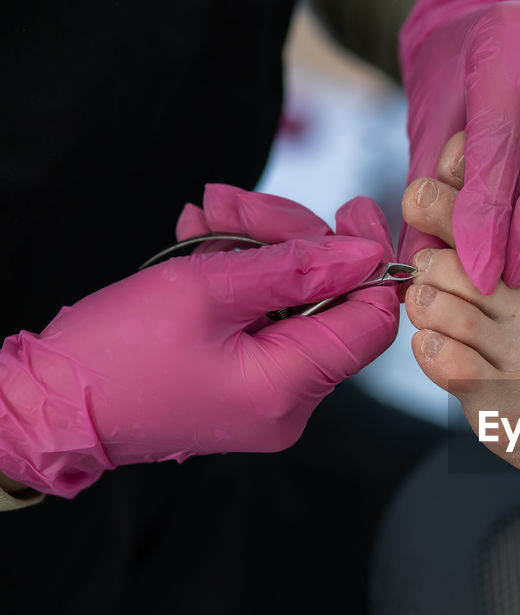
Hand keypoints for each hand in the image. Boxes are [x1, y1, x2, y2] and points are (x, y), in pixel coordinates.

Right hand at [0, 188, 398, 498]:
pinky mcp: (244, 385)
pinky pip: (264, 320)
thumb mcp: (204, 289)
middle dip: (289, 240)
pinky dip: (240, 277)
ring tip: (204, 219)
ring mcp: (267, 397)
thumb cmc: (112, 353)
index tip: (351, 211)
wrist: (48, 406)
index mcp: (287, 388)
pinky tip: (202, 242)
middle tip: (232, 204)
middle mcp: (289, 403)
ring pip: (295, 303)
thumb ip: (294, 266)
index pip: (371, 322)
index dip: (369, 260)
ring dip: (256, 249)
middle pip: (330, 302)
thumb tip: (364, 252)